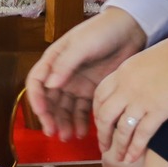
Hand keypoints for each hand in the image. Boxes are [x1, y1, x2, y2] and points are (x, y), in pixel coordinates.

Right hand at [25, 9, 146, 141]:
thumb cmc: (102, 31)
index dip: (36, 99)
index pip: (37, 83)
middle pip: (49, 100)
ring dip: (64, 123)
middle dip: (50, 117)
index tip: (42, 113)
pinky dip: (81, 121)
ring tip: (68, 137)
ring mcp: (77, 84)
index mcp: (54, 61)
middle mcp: (62, 74)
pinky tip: (84, 132)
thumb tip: (50, 85)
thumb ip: (65, 64)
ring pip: (65, 108)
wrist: (130, 29)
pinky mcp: (92, 91)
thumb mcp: (82, 45)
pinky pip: (83, 110)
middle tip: (54, 132)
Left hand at [92, 37, 167, 163]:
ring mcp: (141, 100)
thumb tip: (134, 87)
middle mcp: (126, 87)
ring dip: (118, 147)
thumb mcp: (146, 59)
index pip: (99, 96)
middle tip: (104, 147)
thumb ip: (135, 74)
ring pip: (121, 129)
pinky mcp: (159, 110)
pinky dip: (134, 149)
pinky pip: (141, 135)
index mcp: (122, 72)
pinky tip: (132, 158)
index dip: (97, 112)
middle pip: (105, 116)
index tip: (100, 123)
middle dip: (103, 134)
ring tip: (118, 158)